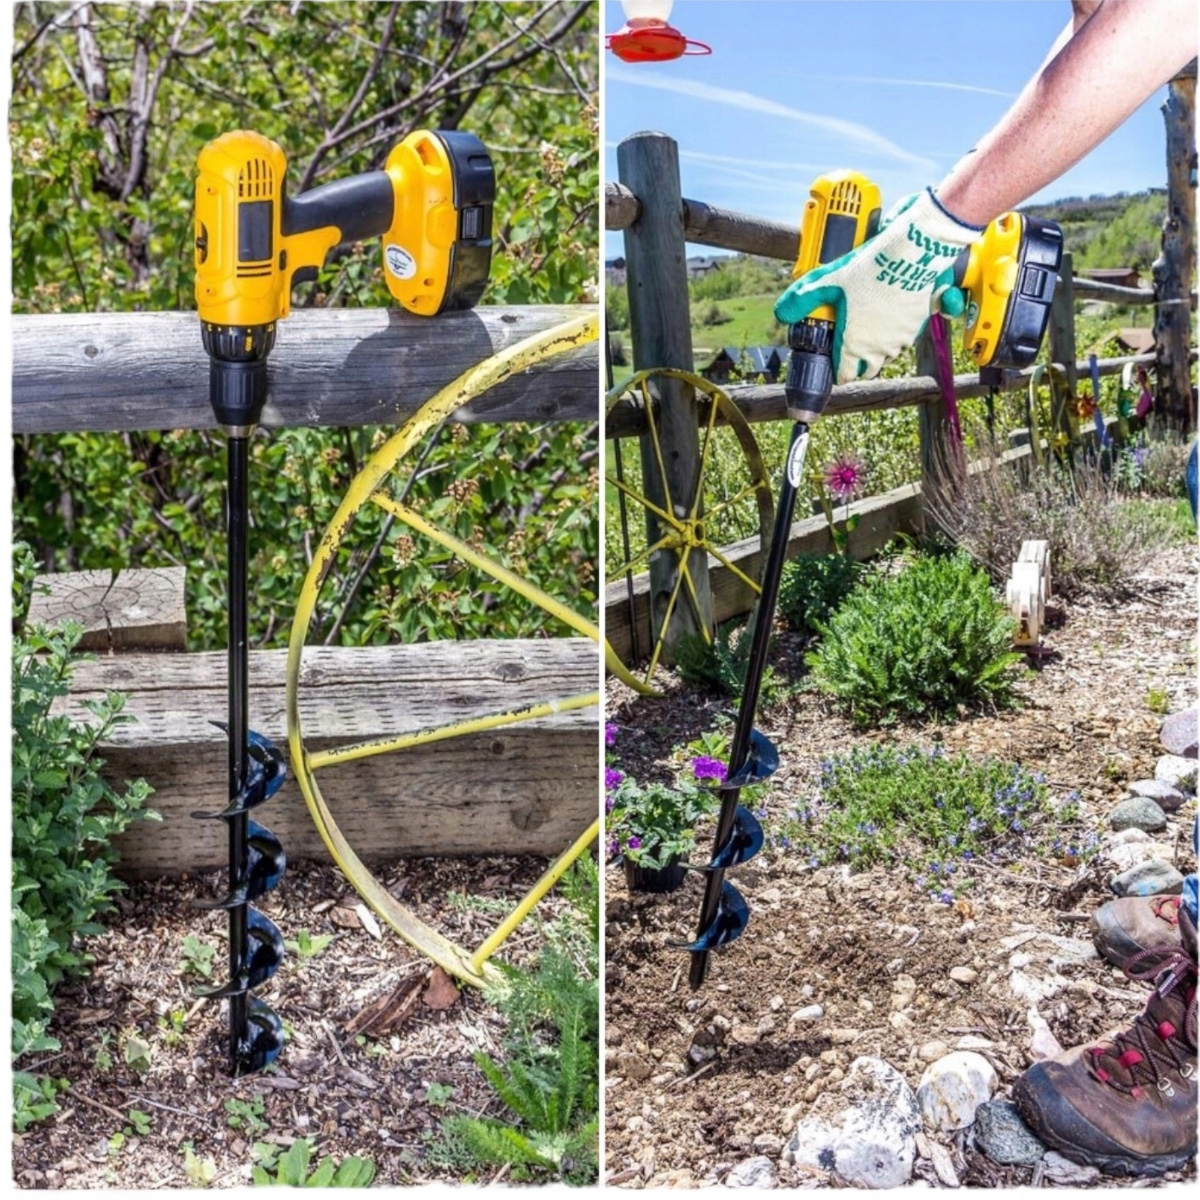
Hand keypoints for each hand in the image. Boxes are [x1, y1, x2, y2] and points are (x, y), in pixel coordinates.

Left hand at [774, 189, 979, 383]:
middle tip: (851, 348)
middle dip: (858, 363)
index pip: (845, 375)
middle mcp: (879, 349)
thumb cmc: (869, 269)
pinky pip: (905, 338)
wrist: (912, 253)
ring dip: (879, 349)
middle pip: (867, 370)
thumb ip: (801, 299)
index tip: (835, 365)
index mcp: (854, 345)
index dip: (838, 372)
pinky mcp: (919, 325)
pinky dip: (898, 334)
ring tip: (869, 329)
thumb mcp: (827, 281)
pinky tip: (890, 317)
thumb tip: (782, 313)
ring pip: (888, 355)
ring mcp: (901, 339)